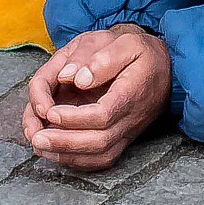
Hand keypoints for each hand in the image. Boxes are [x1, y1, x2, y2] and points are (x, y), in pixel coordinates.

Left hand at [23, 24, 171, 170]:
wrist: (166, 68)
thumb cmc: (141, 53)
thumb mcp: (127, 42)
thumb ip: (102, 58)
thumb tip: (77, 79)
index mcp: (132, 92)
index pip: (103, 115)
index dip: (74, 118)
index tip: (51, 111)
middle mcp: (131, 118)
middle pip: (99, 141)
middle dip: (65, 142)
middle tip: (37, 137)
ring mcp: (128, 132)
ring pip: (100, 155)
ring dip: (67, 156)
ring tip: (39, 146)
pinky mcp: (122, 138)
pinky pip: (102, 159)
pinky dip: (76, 161)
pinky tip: (54, 153)